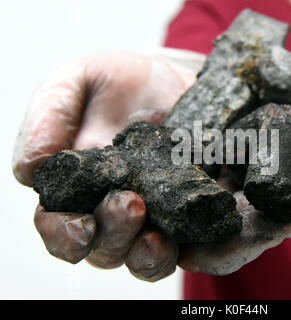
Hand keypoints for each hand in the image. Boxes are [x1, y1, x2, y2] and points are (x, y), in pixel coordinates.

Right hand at [13, 48, 205, 279]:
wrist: (176, 77)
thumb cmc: (121, 82)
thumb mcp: (76, 82)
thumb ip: (49, 116)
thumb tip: (31, 167)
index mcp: (78, 190)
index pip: (61, 228)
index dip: (65, 235)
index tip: (81, 225)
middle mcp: (116, 212)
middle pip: (107, 248)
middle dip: (115, 234)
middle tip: (130, 204)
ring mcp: (158, 219)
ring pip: (149, 258)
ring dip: (151, 255)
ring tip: (160, 235)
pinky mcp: (196, 215)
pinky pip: (201, 246)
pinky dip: (208, 251)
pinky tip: (212, 236)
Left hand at [177, 38, 290, 274]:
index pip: (284, 219)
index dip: (244, 239)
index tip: (203, 256)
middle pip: (247, 202)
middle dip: (203, 220)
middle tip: (158, 233)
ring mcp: (285, 140)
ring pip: (235, 166)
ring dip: (195, 180)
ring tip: (152, 192)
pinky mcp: (276, 112)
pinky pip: (239, 125)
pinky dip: (210, 134)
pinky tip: (177, 138)